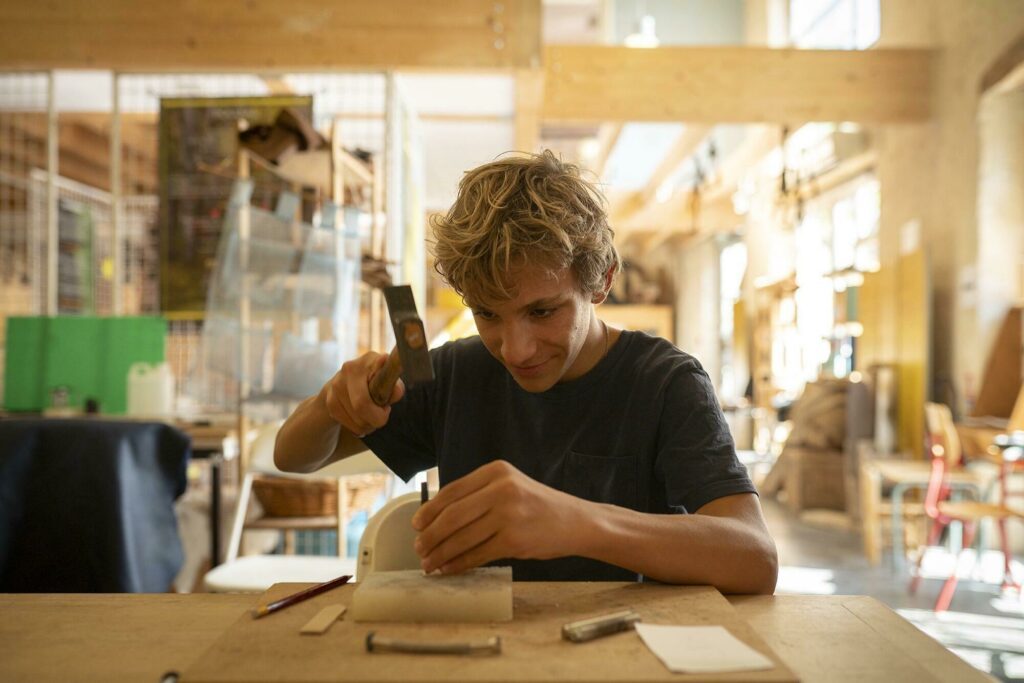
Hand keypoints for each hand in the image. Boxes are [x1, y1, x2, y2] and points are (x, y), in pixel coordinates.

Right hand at [321, 352, 404, 437]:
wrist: (345, 384)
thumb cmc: (374, 383)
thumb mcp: (388, 383)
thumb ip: (395, 388)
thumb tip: (396, 391)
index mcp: (369, 360)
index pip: (378, 374)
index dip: (383, 384)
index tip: (386, 390)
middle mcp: (349, 368)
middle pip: (362, 405)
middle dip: (376, 418)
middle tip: (382, 416)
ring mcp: (336, 383)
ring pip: (356, 419)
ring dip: (368, 424)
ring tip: (371, 416)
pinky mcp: (329, 399)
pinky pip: (348, 423)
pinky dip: (358, 427)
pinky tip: (361, 419)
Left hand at [411, 460, 586, 574]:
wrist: (576, 522)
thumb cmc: (538, 506)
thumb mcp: (510, 487)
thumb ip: (479, 494)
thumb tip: (436, 517)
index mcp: (496, 471)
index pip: (452, 491)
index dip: (429, 510)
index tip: (416, 524)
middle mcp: (502, 489)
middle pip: (452, 515)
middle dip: (430, 535)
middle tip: (418, 548)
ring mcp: (509, 515)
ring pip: (462, 538)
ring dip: (441, 554)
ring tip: (429, 563)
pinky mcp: (514, 541)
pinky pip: (477, 555)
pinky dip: (459, 564)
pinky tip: (449, 569)